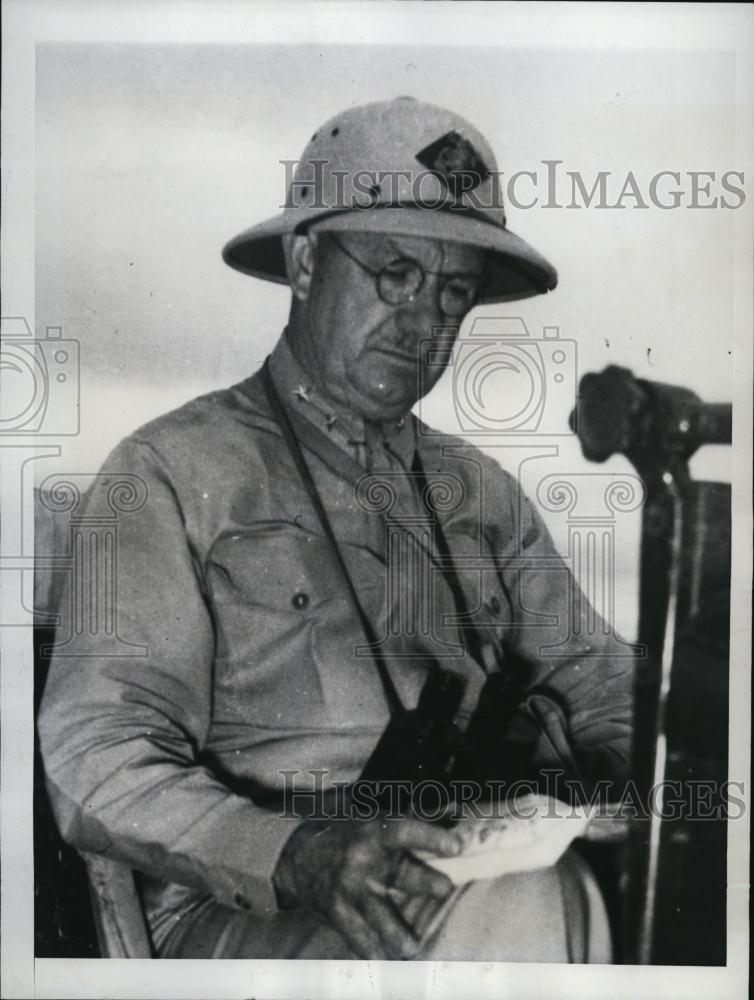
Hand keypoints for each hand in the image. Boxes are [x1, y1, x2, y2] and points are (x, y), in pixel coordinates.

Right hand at [272, 815, 462, 958]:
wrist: (299, 854)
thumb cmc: (348, 834)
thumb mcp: (376, 821)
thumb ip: (414, 822)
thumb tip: (454, 813)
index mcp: (375, 832)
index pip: (405, 831)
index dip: (430, 836)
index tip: (456, 846)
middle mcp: (363, 860)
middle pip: (399, 874)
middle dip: (424, 882)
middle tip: (445, 888)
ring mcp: (349, 889)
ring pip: (377, 913)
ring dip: (395, 931)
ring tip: (411, 947)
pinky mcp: (337, 912)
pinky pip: (356, 935)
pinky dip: (370, 950)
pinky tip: (383, 961)